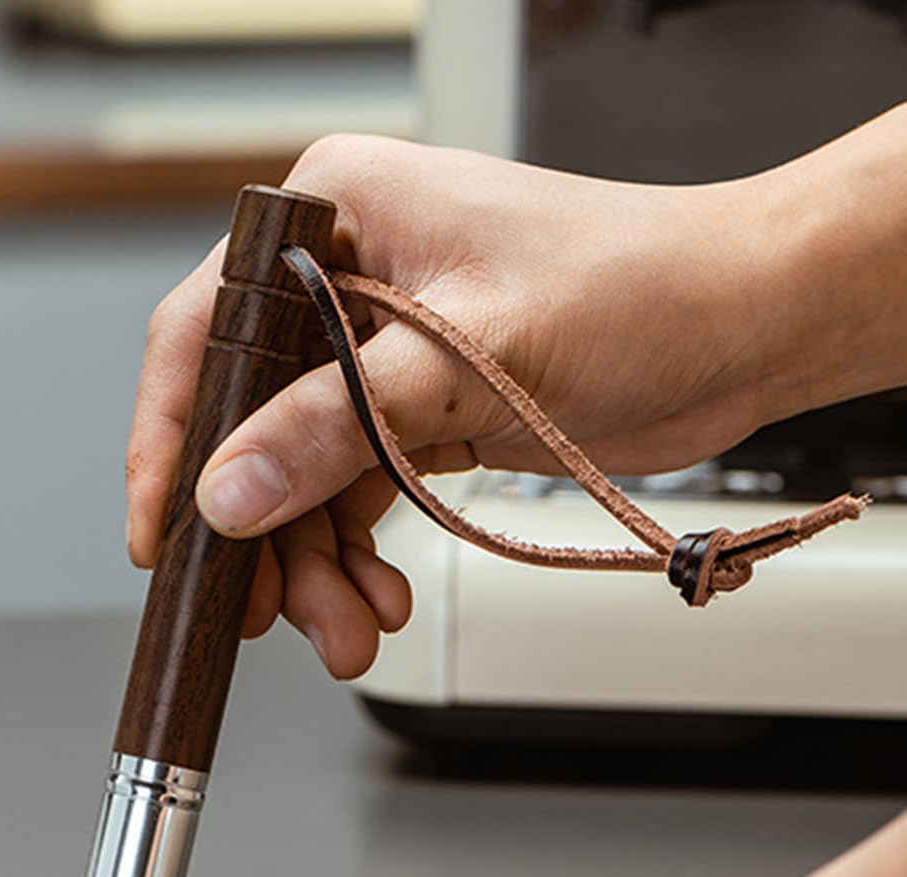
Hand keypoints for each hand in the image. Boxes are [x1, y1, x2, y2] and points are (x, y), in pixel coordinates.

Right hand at [126, 134, 782, 679]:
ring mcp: (377, 350)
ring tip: (348, 629)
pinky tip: (379, 599)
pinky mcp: (414, 408)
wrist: (745, 325)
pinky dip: (358, 556)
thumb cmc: (639, 287)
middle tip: (269, 615)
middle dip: (263, 535)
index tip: (161, 532)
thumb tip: (230, 491)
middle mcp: (344, 281)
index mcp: (336, 216)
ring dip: (316, 566)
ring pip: (299, 477)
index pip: (202, 332)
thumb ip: (336, 427)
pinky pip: (353, 495)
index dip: (169, 441)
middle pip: (248, 426)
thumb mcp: (468, 358)